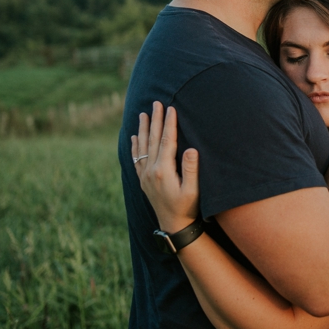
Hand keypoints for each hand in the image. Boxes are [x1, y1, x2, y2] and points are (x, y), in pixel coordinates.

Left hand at [133, 101, 201, 233]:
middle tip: (156, 103)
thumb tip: (191, 149)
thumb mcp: (194, 190)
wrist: (173, 225)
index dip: (169, 124)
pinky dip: (135, 145)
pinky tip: (135, 136)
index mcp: (163, 171)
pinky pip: (136, 158)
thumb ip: (191, 169)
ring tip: (143, 114)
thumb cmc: (187, 208)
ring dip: (144, 129)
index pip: (166, 141)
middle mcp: (150, 171)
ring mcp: (145, 175)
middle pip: (153, 140)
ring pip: (142, 146)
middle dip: (156, 120)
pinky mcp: (143, 180)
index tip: (171, 108)